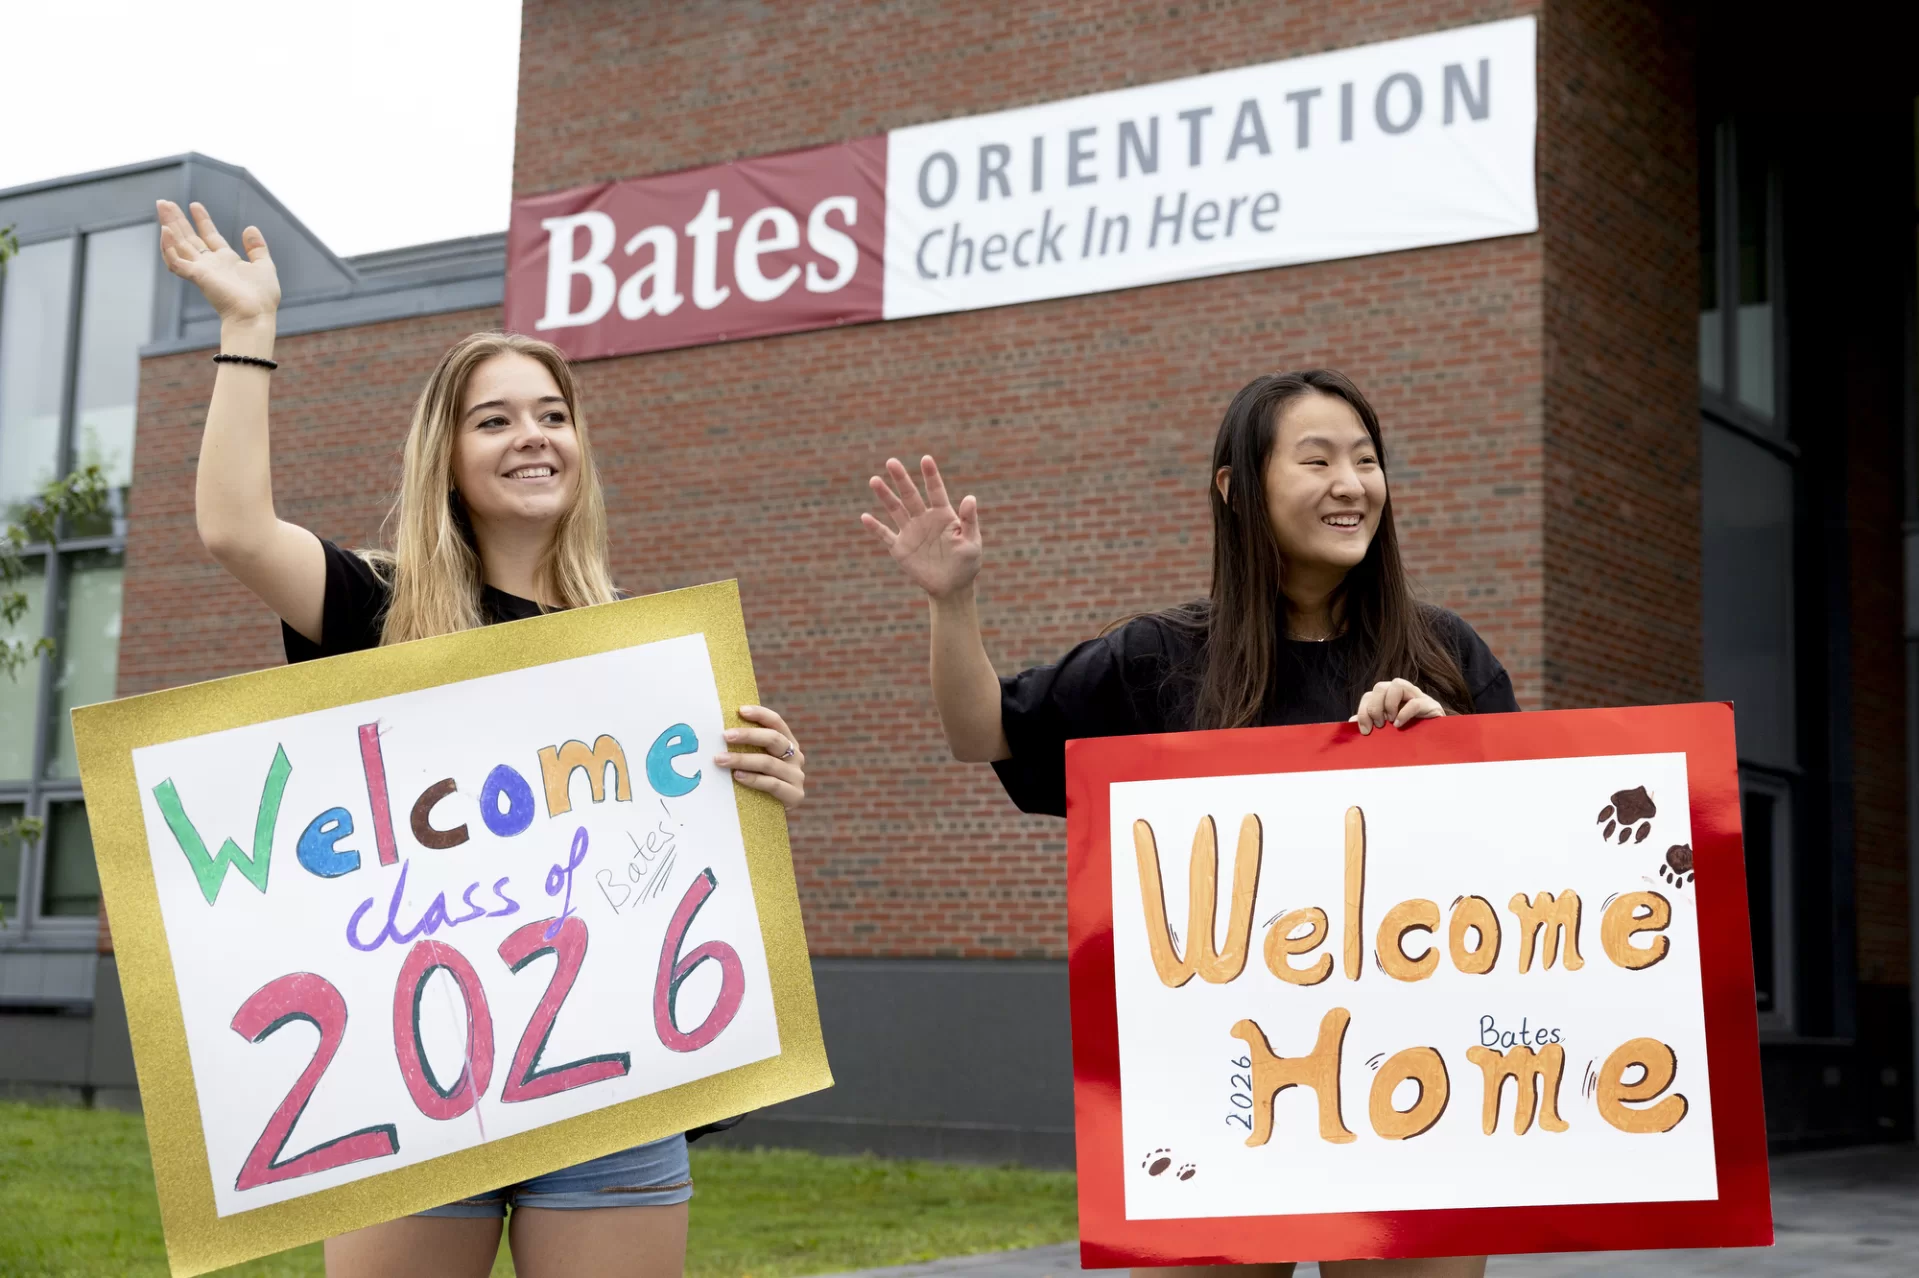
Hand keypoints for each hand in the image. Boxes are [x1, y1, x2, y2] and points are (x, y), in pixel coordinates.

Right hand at [157, 200, 279, 323]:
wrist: (256, 315)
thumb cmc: (262, 297)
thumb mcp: (264, 266)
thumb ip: (257, 248)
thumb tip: (250, 227)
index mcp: (225, 261)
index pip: (209, 236)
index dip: (202, 220)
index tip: (195, 205)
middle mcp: (210, 264)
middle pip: (188, 237)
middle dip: (176, 219)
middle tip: (164, 202)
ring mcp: (201, 270)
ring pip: (179, 244)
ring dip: (169, 225)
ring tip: (162, 206)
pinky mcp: (196, 277)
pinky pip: (176, 261)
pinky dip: (168, 247)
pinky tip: (165, 231)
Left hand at [715, 705, 805, 809]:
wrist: (771, 817)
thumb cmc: (758, 784)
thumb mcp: (756, 763)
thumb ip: (748, 748)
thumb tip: (720, 732)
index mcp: (788, 744)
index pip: (777, 723)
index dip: (760, 714)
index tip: (740, 710)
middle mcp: (796, 757)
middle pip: (773, 739)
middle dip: (748, 735)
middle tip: (725, 735)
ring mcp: (797, 776)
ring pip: (768, 763)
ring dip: (742, 759)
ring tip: (721, 759)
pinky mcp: (795, 795)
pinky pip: (772, 784)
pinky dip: (753, 779)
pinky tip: (737, 777)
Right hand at [861, 456, 982, 600]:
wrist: (952, 587)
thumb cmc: (967, 563)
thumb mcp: (972, 542)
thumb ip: (970, 520)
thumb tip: (970, 497)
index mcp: (943, 515)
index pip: (936, 491)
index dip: (931, 476)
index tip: (926, 459)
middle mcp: (924, 519)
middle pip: (910, 495)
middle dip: (901, 479)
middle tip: (892, 462)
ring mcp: (911, 532)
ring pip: (895, 510)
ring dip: (885, 496)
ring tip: (874, 480)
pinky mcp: (900, 548)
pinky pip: (885, 535)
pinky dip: (875, 527)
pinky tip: (865, 517)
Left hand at [1350, 679, 1444, 734]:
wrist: (1434, 744)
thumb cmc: (1407, 736)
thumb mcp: (1385, 731)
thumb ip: (1369, 723)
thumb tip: (1350, 721)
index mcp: (1387, 698)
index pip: (1369, 695)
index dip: (1363, 710)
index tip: (1365, 730)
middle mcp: (1401, 693)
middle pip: (1380, 686)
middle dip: (1375, 706)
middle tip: (1379, 725)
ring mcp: (1417, 696)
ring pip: (1398, 684)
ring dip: (1389, 704)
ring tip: (1390, 721)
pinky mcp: (1430, 705)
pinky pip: (1416, 702)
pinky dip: (1405, 713)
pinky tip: (1400, 725)